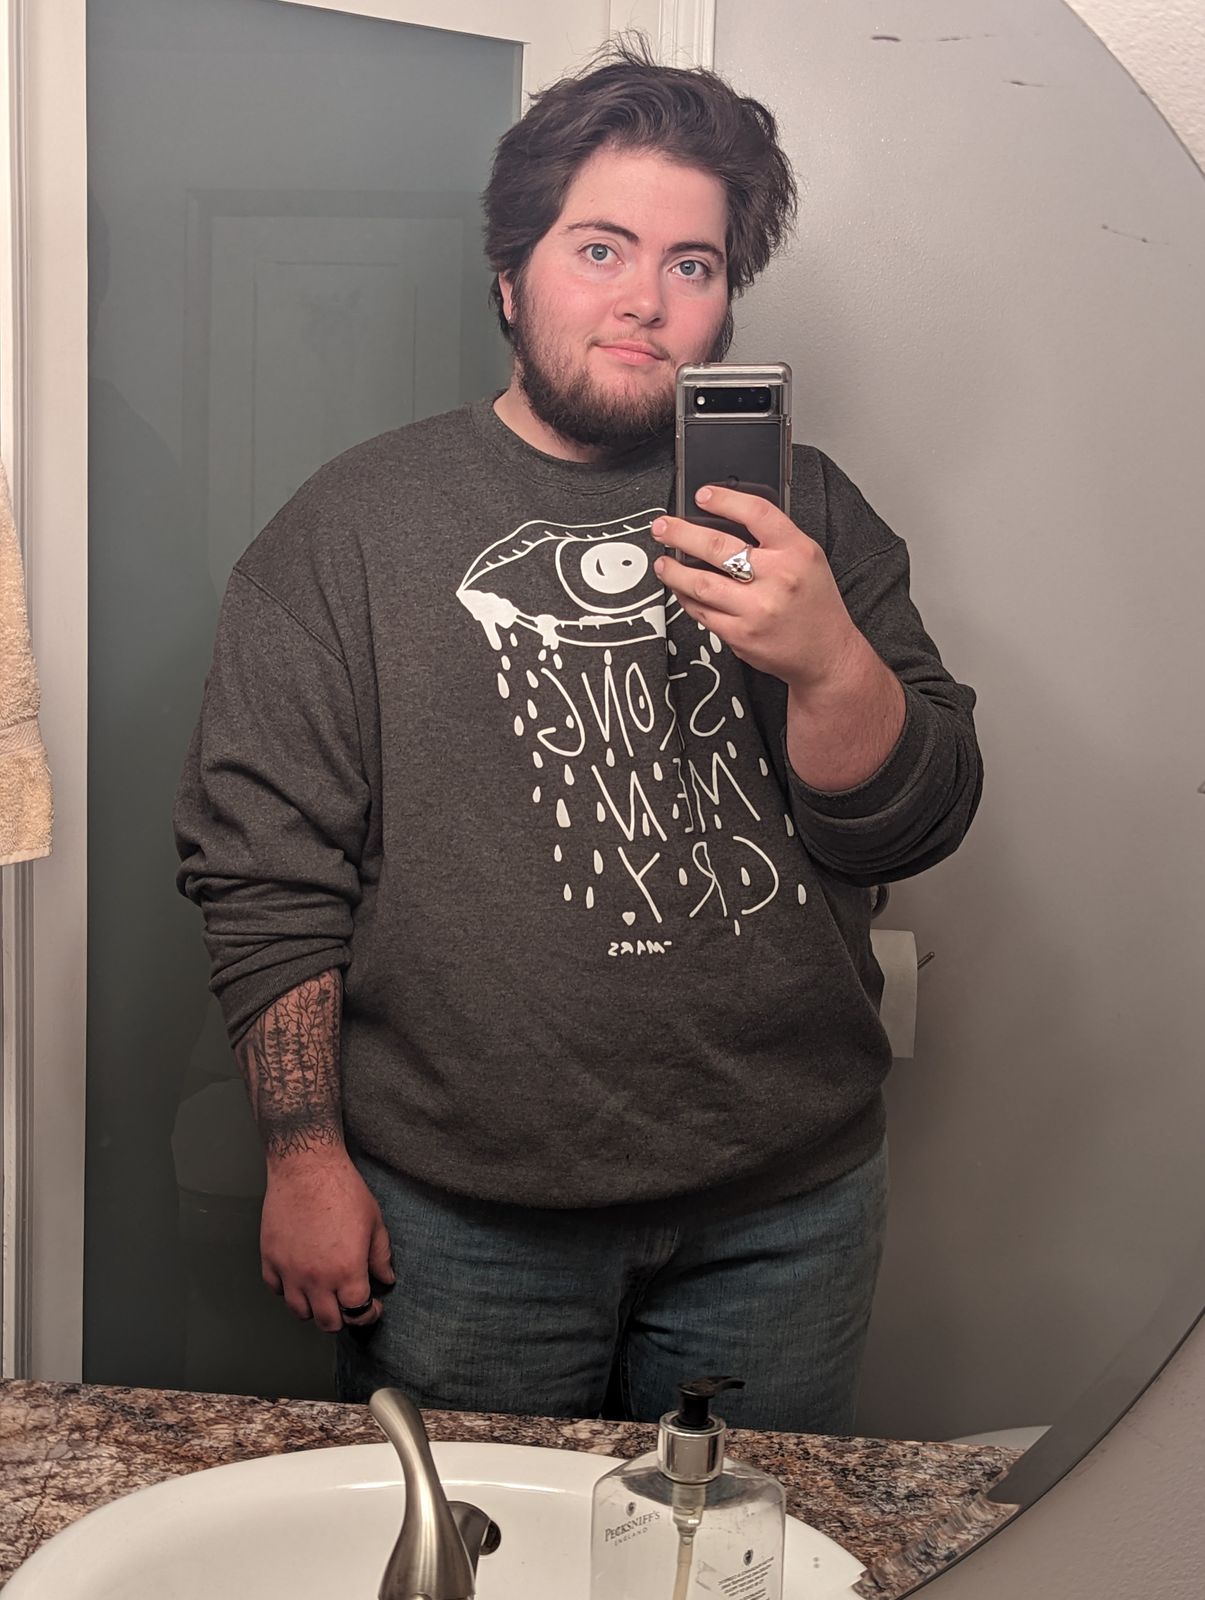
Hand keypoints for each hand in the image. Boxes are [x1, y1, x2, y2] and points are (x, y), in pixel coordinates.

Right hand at [259, 1151, 395, 1333]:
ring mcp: (290, 1272)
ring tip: (323, 1294)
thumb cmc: (343, 1190)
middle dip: (342, 1318)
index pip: (358, 1312)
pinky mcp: (270, 1260)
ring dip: (314, 1308)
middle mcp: (317, 1279)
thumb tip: (386, 1278)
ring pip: (299, 1312)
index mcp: (347, 1271)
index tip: (372, 1307)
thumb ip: (380, 1256)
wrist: (307, 1168)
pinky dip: (288, 1290)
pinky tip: (299, 1277)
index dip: (368, 1313)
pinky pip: (276, 1290)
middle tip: (348, 1305)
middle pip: (328, 1322)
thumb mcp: (374, 1222)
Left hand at [652, 485, 862, 693]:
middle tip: (662, 527)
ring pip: (701, 583)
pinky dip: (687, 598)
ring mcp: (757, 609)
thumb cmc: (814, 603)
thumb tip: (725, 517)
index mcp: (797, 552)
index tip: (702, 495)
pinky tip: (681, 589)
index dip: (725, 499)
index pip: (757, 513)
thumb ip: (774, 539)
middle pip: (718, 547)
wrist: (826, 653)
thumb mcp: (808, 559)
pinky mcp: (741, 635)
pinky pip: (702, 612)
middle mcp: (778, 579)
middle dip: (681, 534)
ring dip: (674, 571)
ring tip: (663, 562)